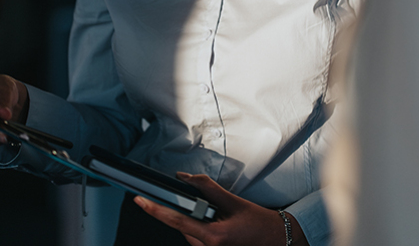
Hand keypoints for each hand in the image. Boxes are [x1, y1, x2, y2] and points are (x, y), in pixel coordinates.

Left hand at [135, 173, 309, 245]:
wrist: (277, 239)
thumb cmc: (260, 223)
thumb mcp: (234, 201)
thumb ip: (208, 189)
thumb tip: (186, 179)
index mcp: (214, 236)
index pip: (177, 221)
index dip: (155, 210)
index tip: (141, 200)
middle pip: (182, 227)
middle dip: (187, 212)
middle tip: (210, 205)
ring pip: (190, 233)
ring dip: (196, 221)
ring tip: (222, 216)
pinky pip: (198, 239)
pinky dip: (202, 228)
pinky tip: (220, 223)